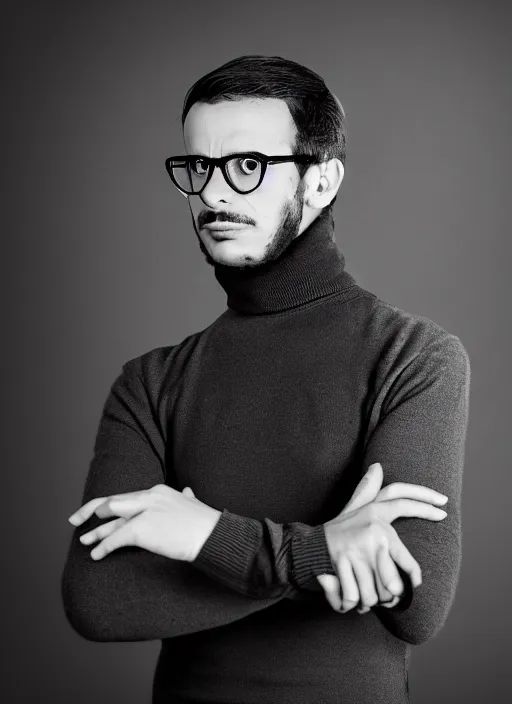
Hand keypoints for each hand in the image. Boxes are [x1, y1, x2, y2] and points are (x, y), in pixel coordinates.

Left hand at [67, 484, 221, 562]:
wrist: (212, 535)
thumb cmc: (205, 523)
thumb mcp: (194, 503)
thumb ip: (187, 496)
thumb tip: (188, 492)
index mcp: (157, 491)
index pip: (125, 496)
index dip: (107, 504)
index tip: (95, 511)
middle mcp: (148, 497)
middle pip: (111, 503)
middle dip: (90, 512)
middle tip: (75, 520)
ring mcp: (144, 512)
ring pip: (111, 521)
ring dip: (95, 532)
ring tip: (83, 541)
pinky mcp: (142, 529)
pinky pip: (116, 539)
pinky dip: (103, 547)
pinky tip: (96, 555)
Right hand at [316, 462, 447, 614]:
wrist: (309, 547)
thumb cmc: (337, 531)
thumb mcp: (353, 509)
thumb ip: (367, 490)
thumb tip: (377, 466)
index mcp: (374, 515)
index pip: (404, 505)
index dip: (426, 508)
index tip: (444, 512)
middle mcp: (370, 529)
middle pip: (396, 574)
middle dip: (394, 593)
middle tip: (392, 596)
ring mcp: (357, 548)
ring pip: (381, 590)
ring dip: (375, 601)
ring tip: (371, 598)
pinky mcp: (344, 565)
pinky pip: (360, 597)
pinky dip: (356, 605)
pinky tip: (355, 603)